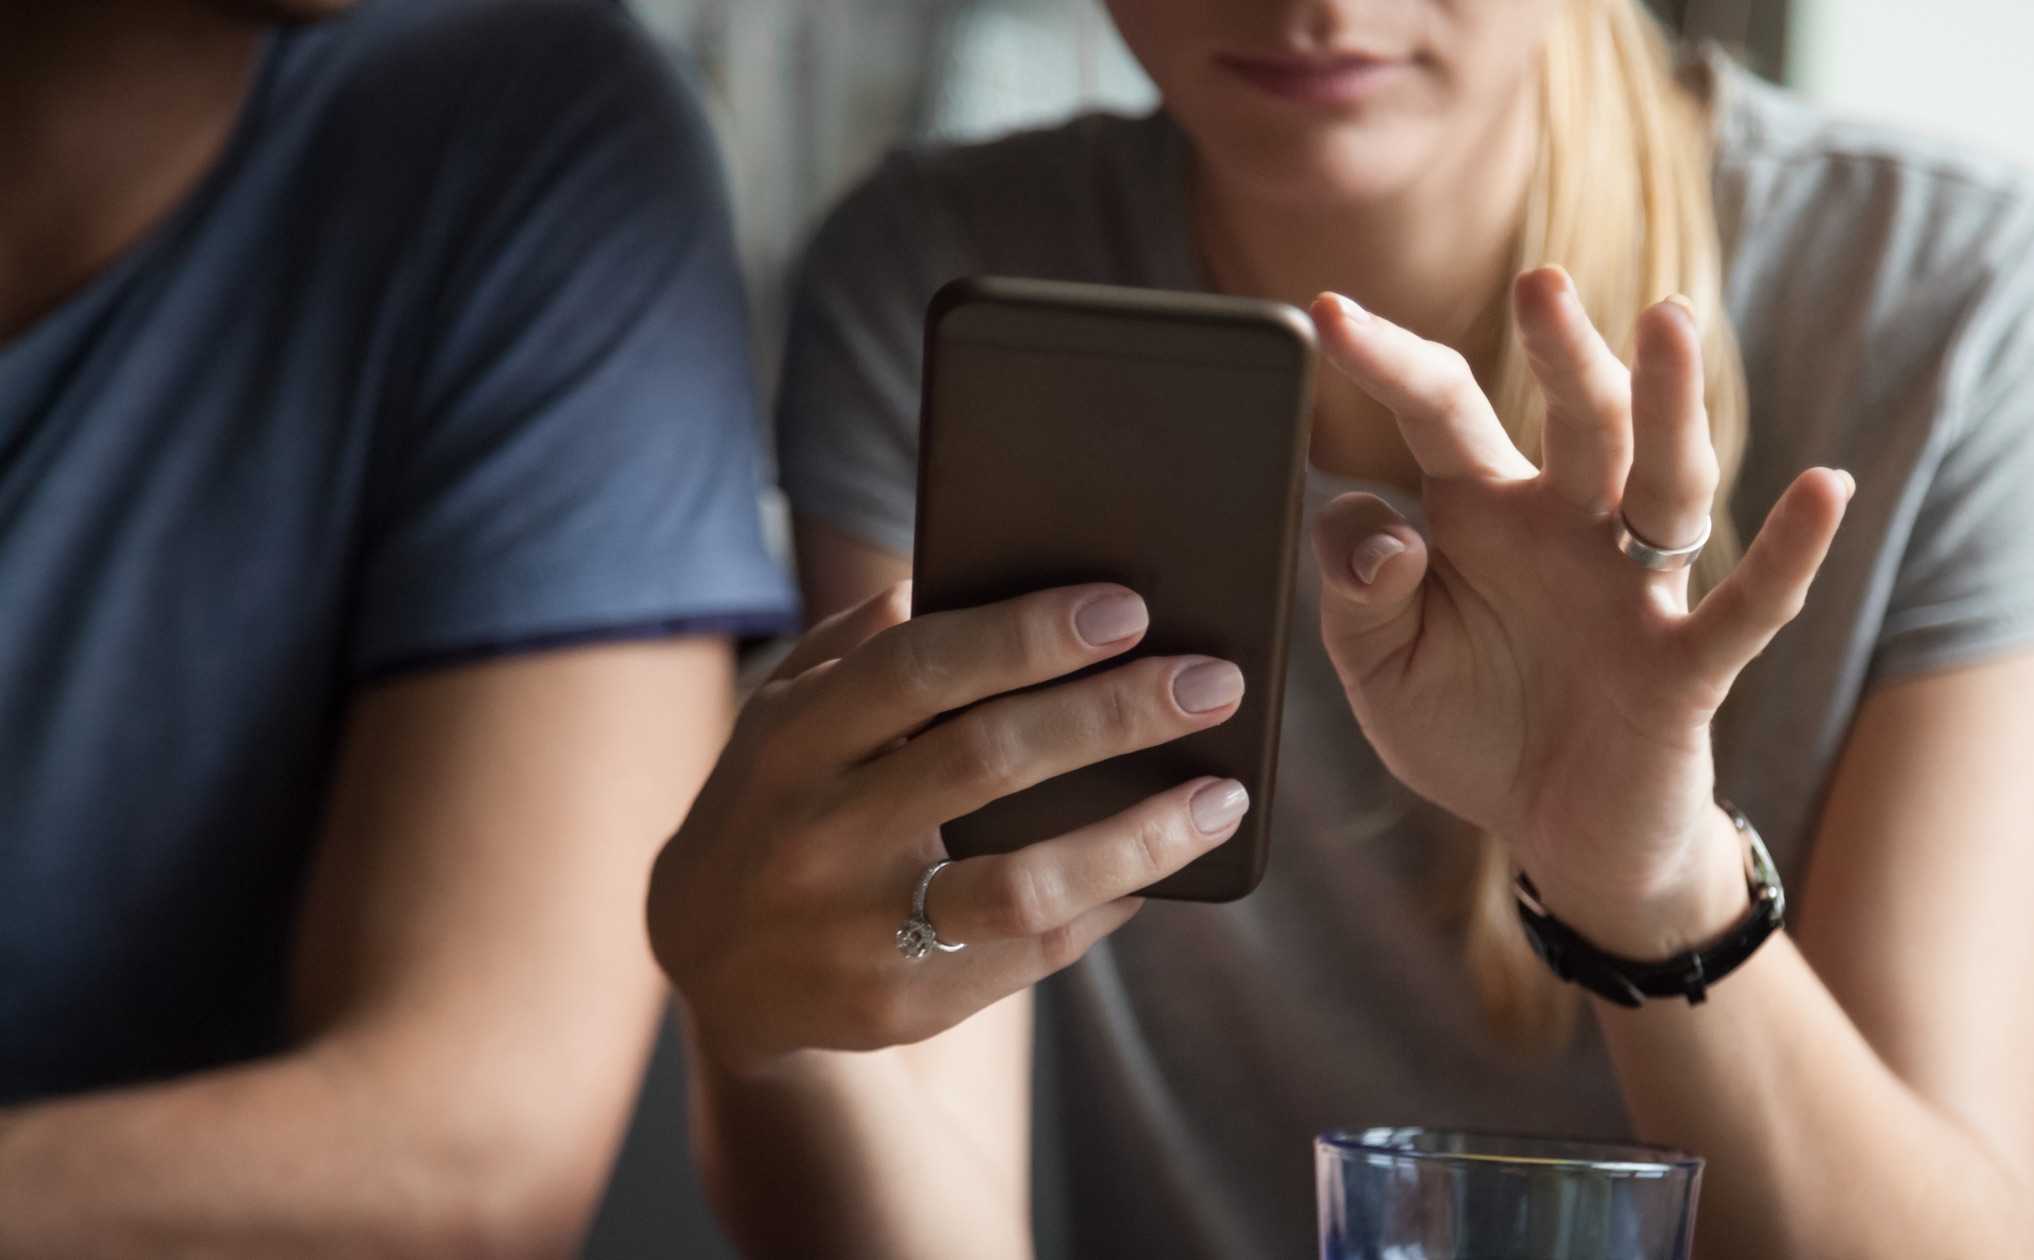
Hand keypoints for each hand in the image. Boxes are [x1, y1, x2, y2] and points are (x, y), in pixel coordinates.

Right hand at [647, 581, 1248, 1072]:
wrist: (709, 964)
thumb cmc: (777, 802)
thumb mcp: (784, 713)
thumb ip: (859, 645)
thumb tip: (951, 574)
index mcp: (793, 741)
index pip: (920, 670)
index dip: (1027, 635)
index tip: (1126, 608)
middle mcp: (820, 833)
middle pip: (989, 761)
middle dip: (1115, 713)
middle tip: (1215, 682)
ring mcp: (860, 928)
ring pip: (1024, 882)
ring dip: (1139, 836)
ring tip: (1223, 797)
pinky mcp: (902, 1002)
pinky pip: (1032, 952)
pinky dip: (1109, 903)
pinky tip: (1164, 867)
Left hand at [1307, 269, 1849, 954]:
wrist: (1552, 831)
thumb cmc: (1465, 725)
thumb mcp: (1376, 663)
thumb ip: (1356, 591)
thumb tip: (1385, 534)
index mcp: (1478, 512)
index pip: (1436, 411)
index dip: (1386, 362)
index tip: (1330, 312)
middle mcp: (1565, 527)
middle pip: (1574, 418)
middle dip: (1560, 350)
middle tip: (1539, 284)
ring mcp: (1633, 588)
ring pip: (1662, 478)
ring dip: (1670, 403)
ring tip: (1670, 323)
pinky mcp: (1686, 664)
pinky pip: (1748, 602)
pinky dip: (1789, 551)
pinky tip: (1825, 487)